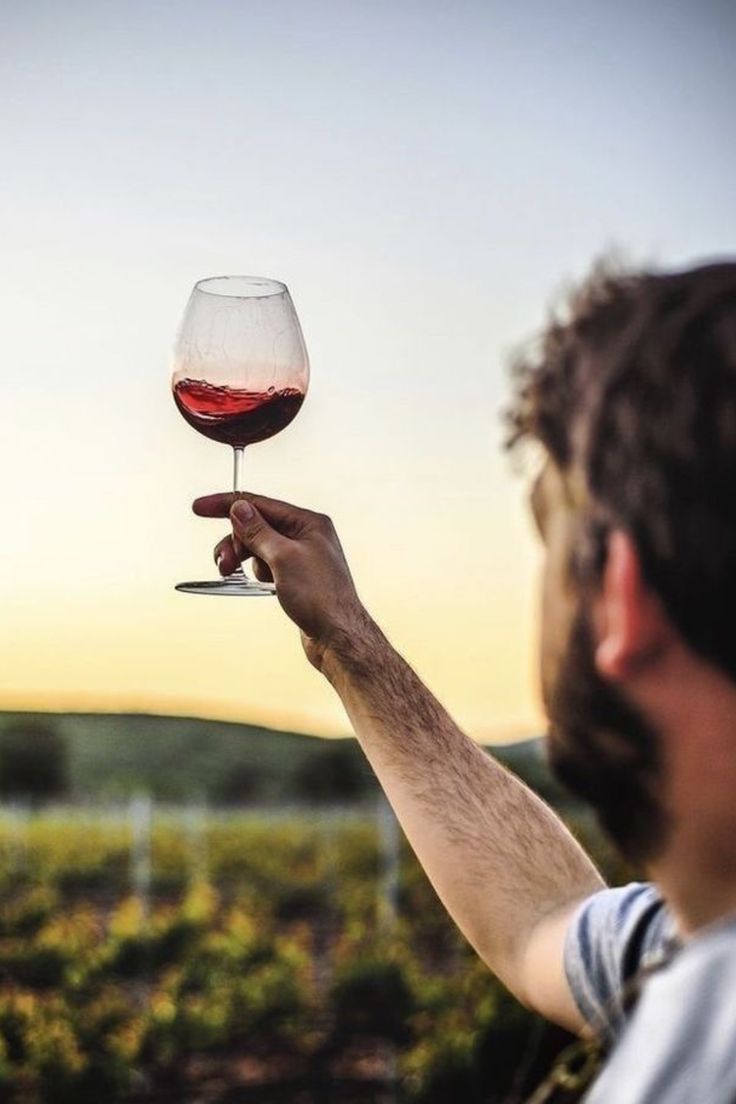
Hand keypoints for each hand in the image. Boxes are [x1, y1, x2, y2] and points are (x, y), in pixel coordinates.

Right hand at [193, 492, 369, 671]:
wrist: (336, 636)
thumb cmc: (321, 598)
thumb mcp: (282, 558)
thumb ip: (257, 531)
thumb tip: (239, 508)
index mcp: (308, 523)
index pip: (260, 504)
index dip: (227, 505)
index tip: (201, 507)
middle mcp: (306, 536)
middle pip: (257, 527)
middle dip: (235, 542)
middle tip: (223, 562)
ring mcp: (301, 557)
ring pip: (259, 548)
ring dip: (243, 559)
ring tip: (232, 574)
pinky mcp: (295, 577)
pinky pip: (266, 565)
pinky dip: (256, 572)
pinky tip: (260, 585)